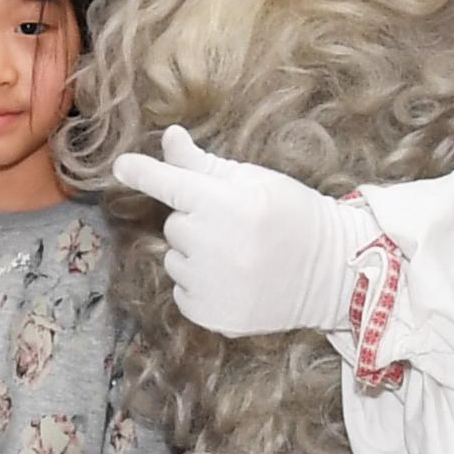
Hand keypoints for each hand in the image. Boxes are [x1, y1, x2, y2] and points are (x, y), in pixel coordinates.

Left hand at [110, 124, 357, 338]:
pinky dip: (199, 286)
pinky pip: (181, 291)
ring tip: (238, 257)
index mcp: (229, 205)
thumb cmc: (294, 216)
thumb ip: (205, 165)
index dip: (145, 173)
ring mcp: (213, 285)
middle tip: (236, 226)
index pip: (173, 185)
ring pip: (175, 260)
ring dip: (195, 256)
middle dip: (196, 221)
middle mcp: (216, 246)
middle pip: (175, 225)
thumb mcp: (255, 181)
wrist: (333, 273)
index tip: (120, 166)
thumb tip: (170, 137)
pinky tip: (234, 281)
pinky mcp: (213, 316)